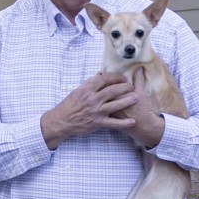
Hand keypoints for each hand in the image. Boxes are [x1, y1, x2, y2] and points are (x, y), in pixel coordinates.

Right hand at [41, 69, 165, 149]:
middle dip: (124, 87)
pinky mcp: (98, 123)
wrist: (61, 121)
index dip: (116, 77)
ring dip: (128, 101)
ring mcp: (96, 111)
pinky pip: (114, 123)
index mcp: (87, 89)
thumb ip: (89, 84)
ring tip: (136, 98)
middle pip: (113, 90)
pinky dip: (124, 123)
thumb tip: (100, 75)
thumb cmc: (68, 105)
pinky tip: (132, 122)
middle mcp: (93, 99)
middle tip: (131, 87)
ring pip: (116, 104)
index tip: (122, 77)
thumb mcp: (77, 91)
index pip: (104, 79)